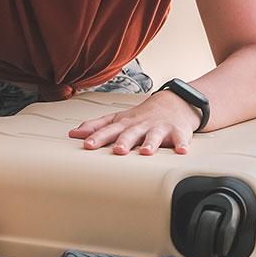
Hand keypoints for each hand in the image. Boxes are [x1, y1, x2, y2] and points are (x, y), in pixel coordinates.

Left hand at [68, 91, 201, 154]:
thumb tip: (74, 133)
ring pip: (154, 136)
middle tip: (118, 150)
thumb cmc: (142, 116)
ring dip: (150, 143)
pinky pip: (180, 139)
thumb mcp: (118, 119)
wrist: (173, 103)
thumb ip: (97, 126)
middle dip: (124, 141)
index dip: (98, 137)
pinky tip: (181, 150)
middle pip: (131, 133)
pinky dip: (181, 144)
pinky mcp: (177, 132)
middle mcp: (141, 126)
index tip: (87, 144)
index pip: (109, 130)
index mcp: (126, 124)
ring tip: (146, 152)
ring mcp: (159, 128)